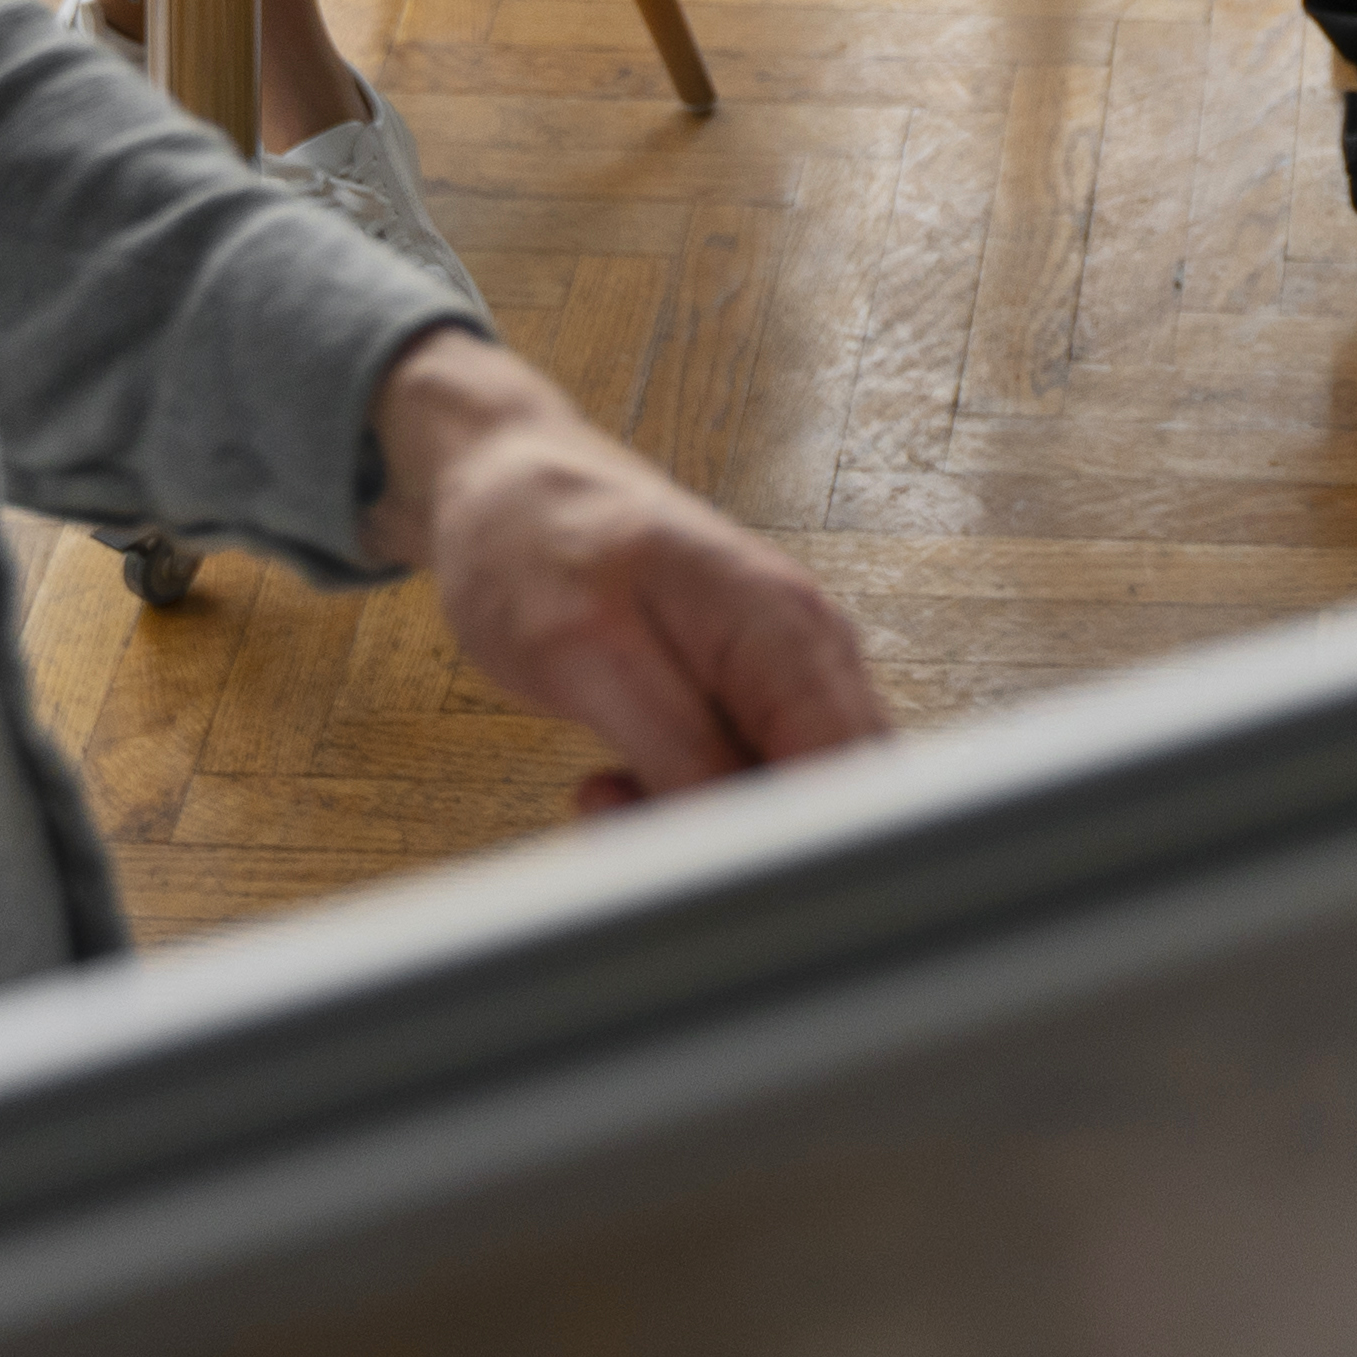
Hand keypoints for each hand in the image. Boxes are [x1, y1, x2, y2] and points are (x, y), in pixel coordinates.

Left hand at [363, 330, 890, 812]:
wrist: (506, 485)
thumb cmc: (534, 546)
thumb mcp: (586, 658)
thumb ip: (681, 755)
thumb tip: (746, 846)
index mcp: (788, 630)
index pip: (851, 778)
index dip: (794, 849)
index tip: (700, 872)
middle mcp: (810, 649)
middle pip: (831, 800)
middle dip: (737, 845)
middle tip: (626, 821)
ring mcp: (785, 669)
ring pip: (786, 798)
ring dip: (698, 826)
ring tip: (603, 793)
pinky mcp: (749, 691)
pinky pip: (748, 778)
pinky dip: (682, 802)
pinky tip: (613, 781)